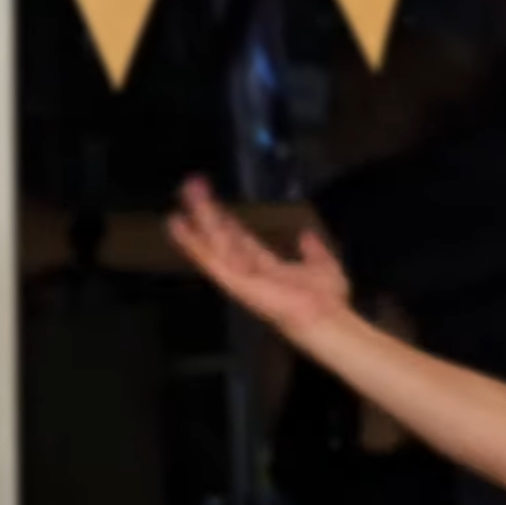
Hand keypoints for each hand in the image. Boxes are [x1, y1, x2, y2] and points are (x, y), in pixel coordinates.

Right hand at [167, 177, 351, 333]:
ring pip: (214, 243)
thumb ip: (312, 250)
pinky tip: (178, 225)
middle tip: (193, 188)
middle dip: (209, 213)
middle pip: (223, 237)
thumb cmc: (327, 299)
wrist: (327, 316)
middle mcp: (249, 272)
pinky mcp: (234, 282)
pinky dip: (193, 242)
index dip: (229, 223)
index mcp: (268, 268)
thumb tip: (306, 234)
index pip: (242, 241)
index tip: (217, 207)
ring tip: (186, 192)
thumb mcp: (322, 265)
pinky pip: (210, 259)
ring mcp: (239, 277)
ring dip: (200, 216)